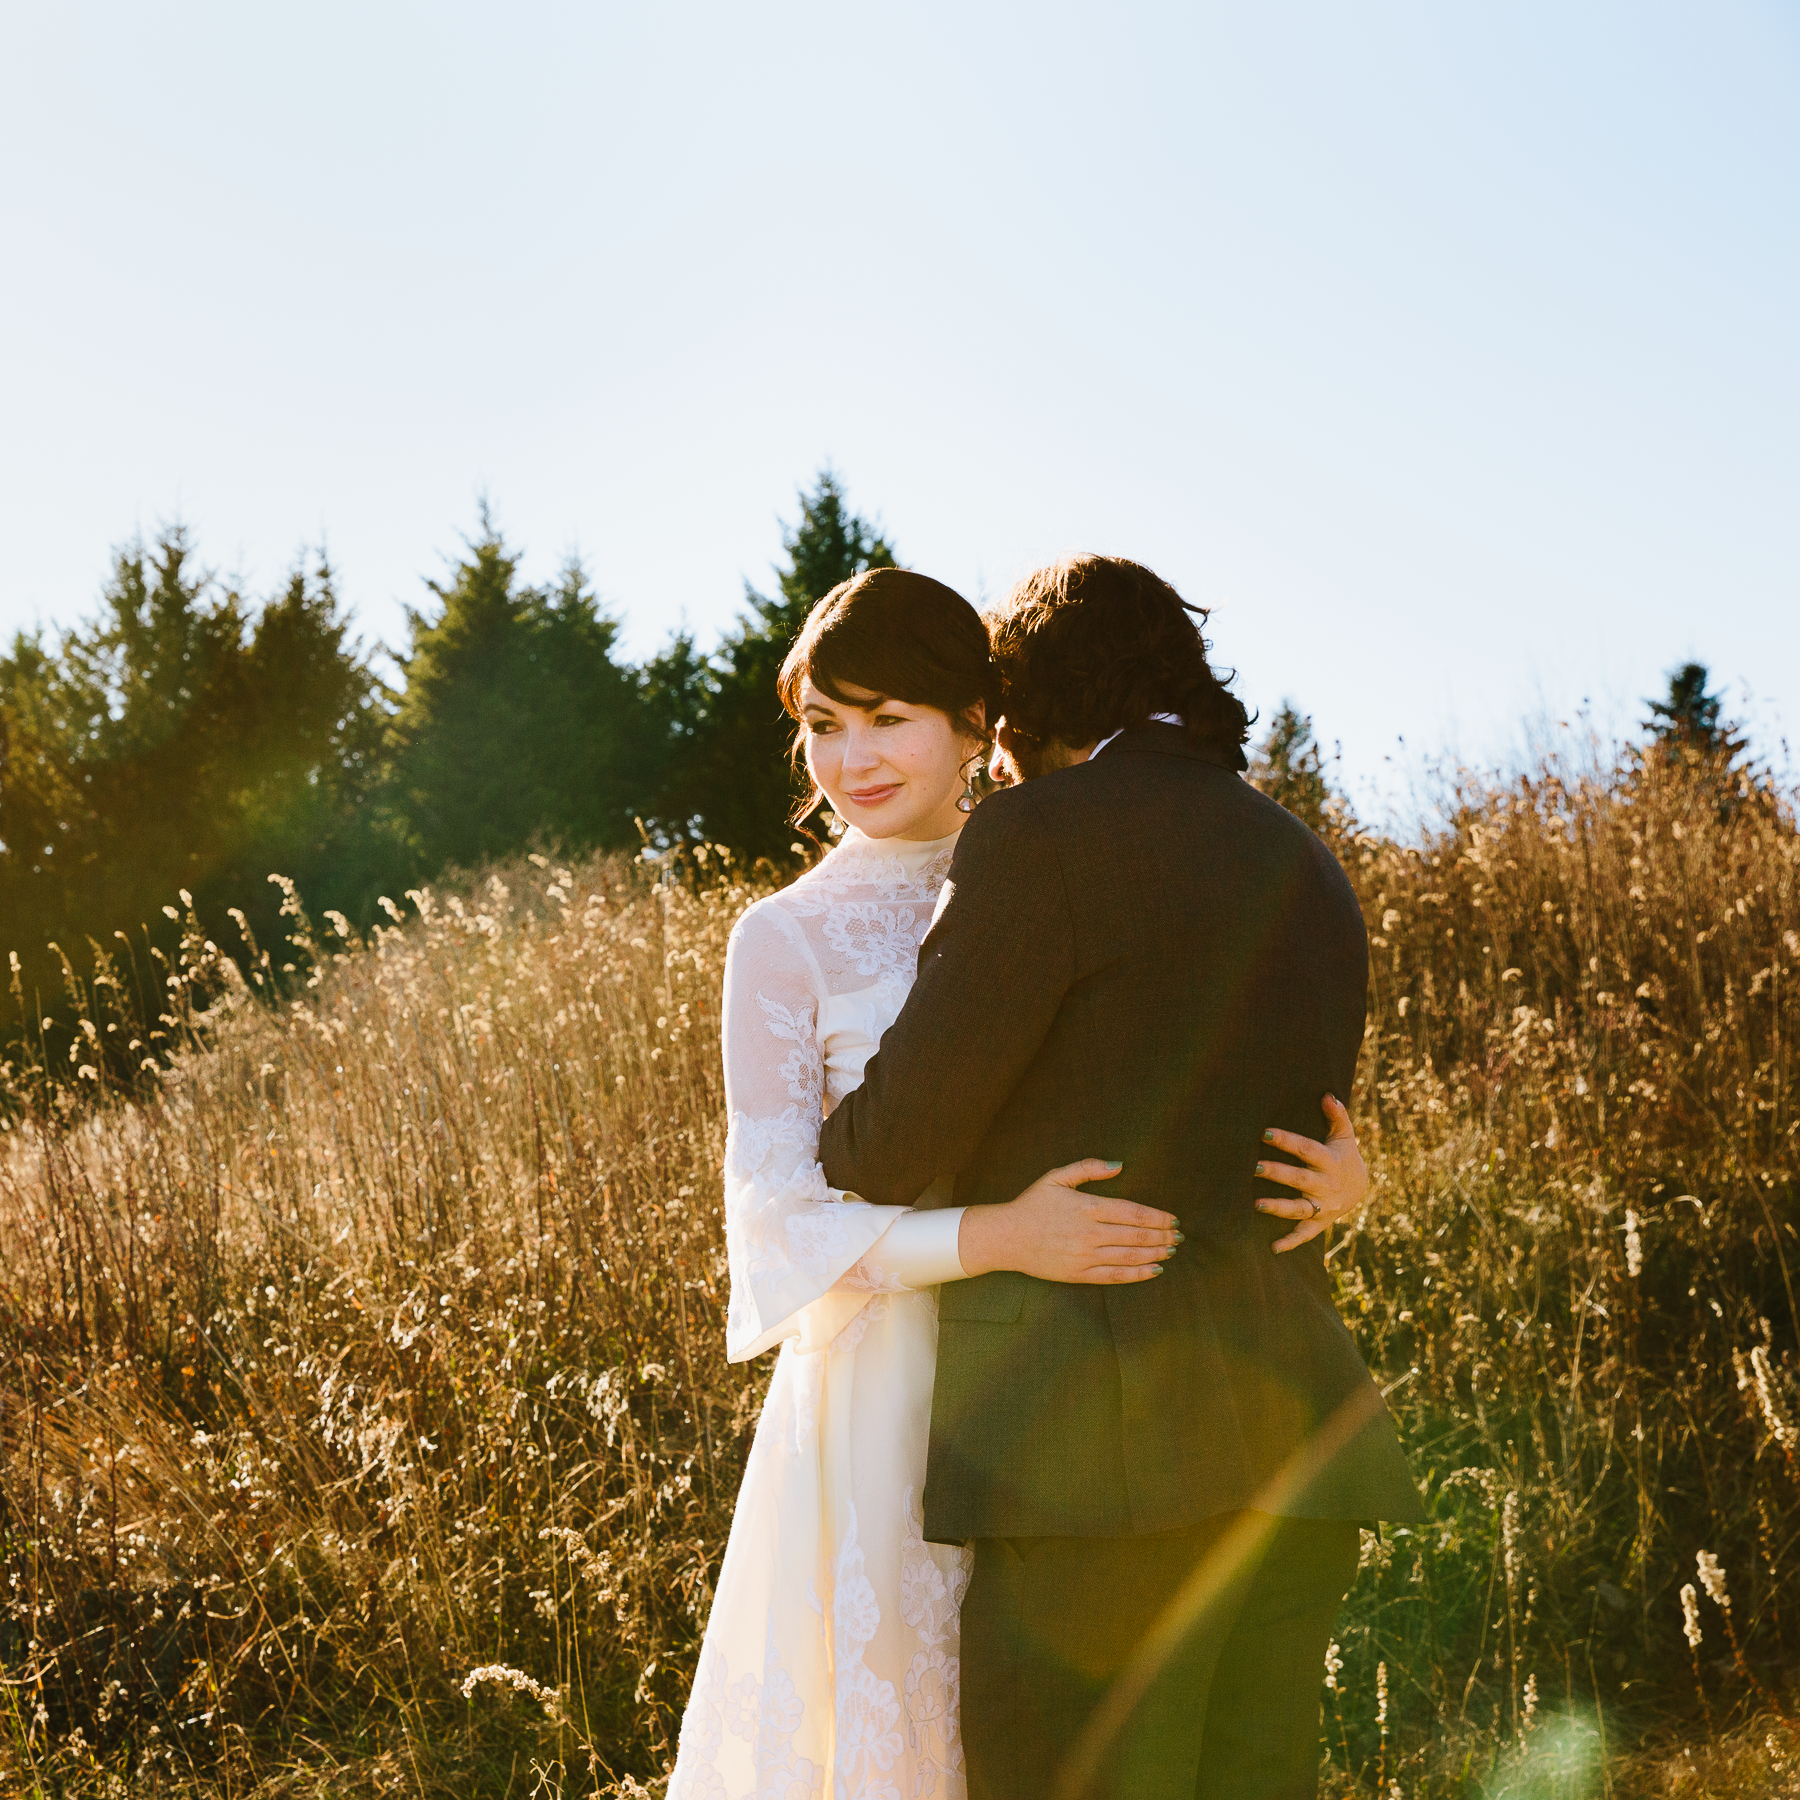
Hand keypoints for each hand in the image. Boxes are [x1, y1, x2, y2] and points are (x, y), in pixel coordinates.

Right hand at [958, 1159, 1180, 1283]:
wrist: (1006, 1237)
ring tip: (1172, 1250)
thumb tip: (1119, 1165)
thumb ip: (1088, 1168)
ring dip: (1156, 1253)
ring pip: (1130, 1256)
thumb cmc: (1031, 1204)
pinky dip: (1138, 1274)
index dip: (1157, 1217)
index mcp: (1087, 1207)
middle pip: (1137, 1236)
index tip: (1173, 1219)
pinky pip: (1115, 1276)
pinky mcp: (1079, 1274)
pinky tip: (1154, 1270)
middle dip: (1162, 1236)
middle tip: (1180, 1236)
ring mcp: (1085, 1256)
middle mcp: (1090, 1233)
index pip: (1133, 1213)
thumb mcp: (1056, 1177)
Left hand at [1253, 1095, 1368, 1252]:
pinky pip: (1305, 1234)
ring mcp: (1324, 1206)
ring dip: (1279, 1208)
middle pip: (1300, 1179)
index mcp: (1331, 1161)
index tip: (1265, 1133)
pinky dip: (1290, 1242)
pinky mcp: (1320, 1223)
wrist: (1360, 1189)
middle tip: (1254, 1167)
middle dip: (1278, 1173)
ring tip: (1256, 1204)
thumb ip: (1337, 1116)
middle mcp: (1327, 1185)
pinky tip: (1273, 1248)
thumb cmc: (1343, 1156)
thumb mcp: (1344, 1136)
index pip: (1307, 1149)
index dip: (1287, 1141)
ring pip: (1300, 1208)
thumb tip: (1327, 1094)